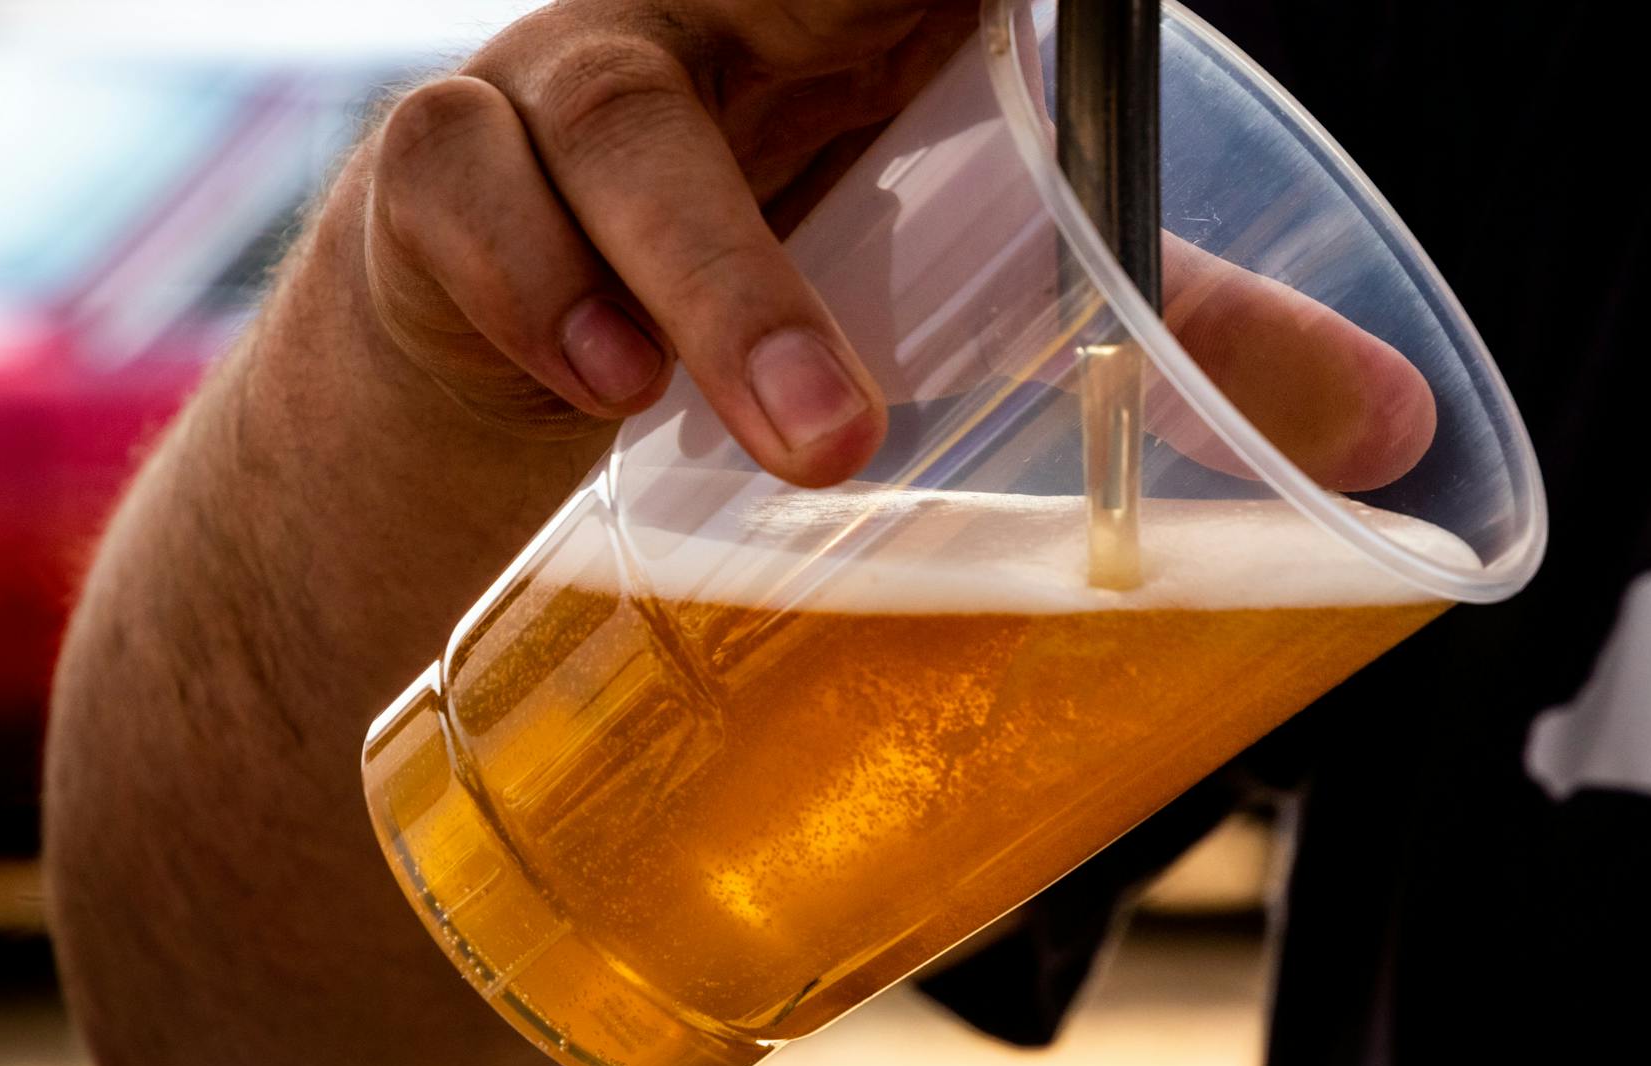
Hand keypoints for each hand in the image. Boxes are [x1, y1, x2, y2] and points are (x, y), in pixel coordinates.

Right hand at [364, 0, 974, 486]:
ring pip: (624, 123)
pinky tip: (608, 385)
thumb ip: (1012, 274)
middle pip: (784, 11)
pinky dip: (540, 290)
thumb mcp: (868, 270)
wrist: (482, 379)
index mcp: (828, 35)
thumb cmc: (709, 309)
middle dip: (853, 115)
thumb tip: (1212, 334)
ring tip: (813, 438)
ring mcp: (557, 76)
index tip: (999, 32)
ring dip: (723, 289)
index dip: (943, 10)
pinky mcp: (438, 161)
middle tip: (928, 312)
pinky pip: (462, 184)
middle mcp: (696, 25)